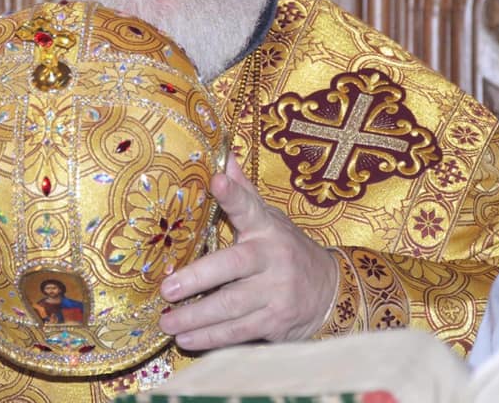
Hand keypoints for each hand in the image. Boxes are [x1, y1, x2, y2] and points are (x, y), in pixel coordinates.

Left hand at [158, 155, 337, 349]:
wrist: (331, 291)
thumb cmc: (287, 250)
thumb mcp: (270, 220)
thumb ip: (244, 195)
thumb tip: (224, 158)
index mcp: (267, 228)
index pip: (248, 207)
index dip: (233, 194)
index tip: (216, 180)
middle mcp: (273, 259)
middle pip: (232, 267)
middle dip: (197, 279)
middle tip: (166, 289)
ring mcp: (277, 294)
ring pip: (232, 307)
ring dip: (196, 318)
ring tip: (167, 322)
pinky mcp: (277, 324)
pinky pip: (241, 333)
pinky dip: (212, 339)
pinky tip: (188, 340)